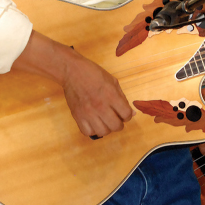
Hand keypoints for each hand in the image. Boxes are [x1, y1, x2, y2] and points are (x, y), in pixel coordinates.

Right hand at [12, 30, 134, 137]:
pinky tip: (95, 123)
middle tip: (116, 119)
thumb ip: (122, 98)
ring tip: (105, 122)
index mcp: (111, 95)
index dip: (128, 115)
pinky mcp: (77, 116)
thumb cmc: (94, 74)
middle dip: (119, 124)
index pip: (126, 114)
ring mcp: (88, 112)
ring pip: (103, 132)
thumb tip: (131, 112)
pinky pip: (88, 132)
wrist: (72, 71)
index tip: (124, 113)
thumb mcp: (113, 81)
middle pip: (116, 126)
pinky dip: (93, 130)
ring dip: (107, 128)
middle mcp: (100, 106)